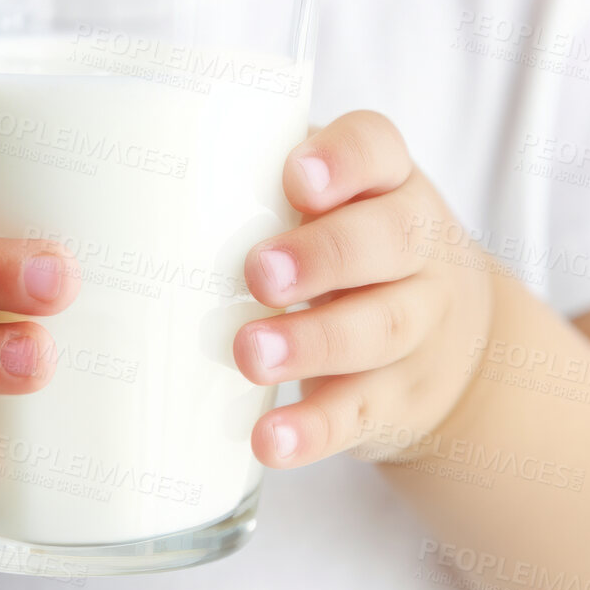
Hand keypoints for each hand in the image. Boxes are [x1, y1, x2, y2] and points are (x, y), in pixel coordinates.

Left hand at [236, 111, 491, 467]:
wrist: (456, 349)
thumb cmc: (356, 252)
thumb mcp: (338, 205)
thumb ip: (264, 187)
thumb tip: (133, 194)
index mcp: (389, 183)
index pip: (379, 149)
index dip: (344, 160)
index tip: (297, 178)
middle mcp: (418, 248)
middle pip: (390, 240)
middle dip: (324, 255)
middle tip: (258, 274)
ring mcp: (418, 327)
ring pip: (378, 329)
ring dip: (311, 343)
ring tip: (250, 354)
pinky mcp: (397, 399)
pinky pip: (359, 414)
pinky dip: (314, 431)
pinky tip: (270, 440)